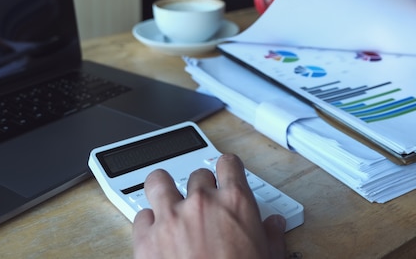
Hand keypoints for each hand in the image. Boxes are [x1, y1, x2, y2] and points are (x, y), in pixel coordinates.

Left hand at [132, 153, 286, 258]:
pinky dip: (147, 223)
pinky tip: (155, 233)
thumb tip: (274, 225)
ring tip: (167, 199)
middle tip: (202, 204)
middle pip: (196, 176)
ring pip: (158, 182)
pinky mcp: (146, 240)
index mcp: (235, 203)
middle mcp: (202, 203)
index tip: (226, 174)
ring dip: (163, 189)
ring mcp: (170, 218)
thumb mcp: (268, 257)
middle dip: (200, 188)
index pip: (229, 164)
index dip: (228, 169)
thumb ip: (271, 236)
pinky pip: (141, 217)